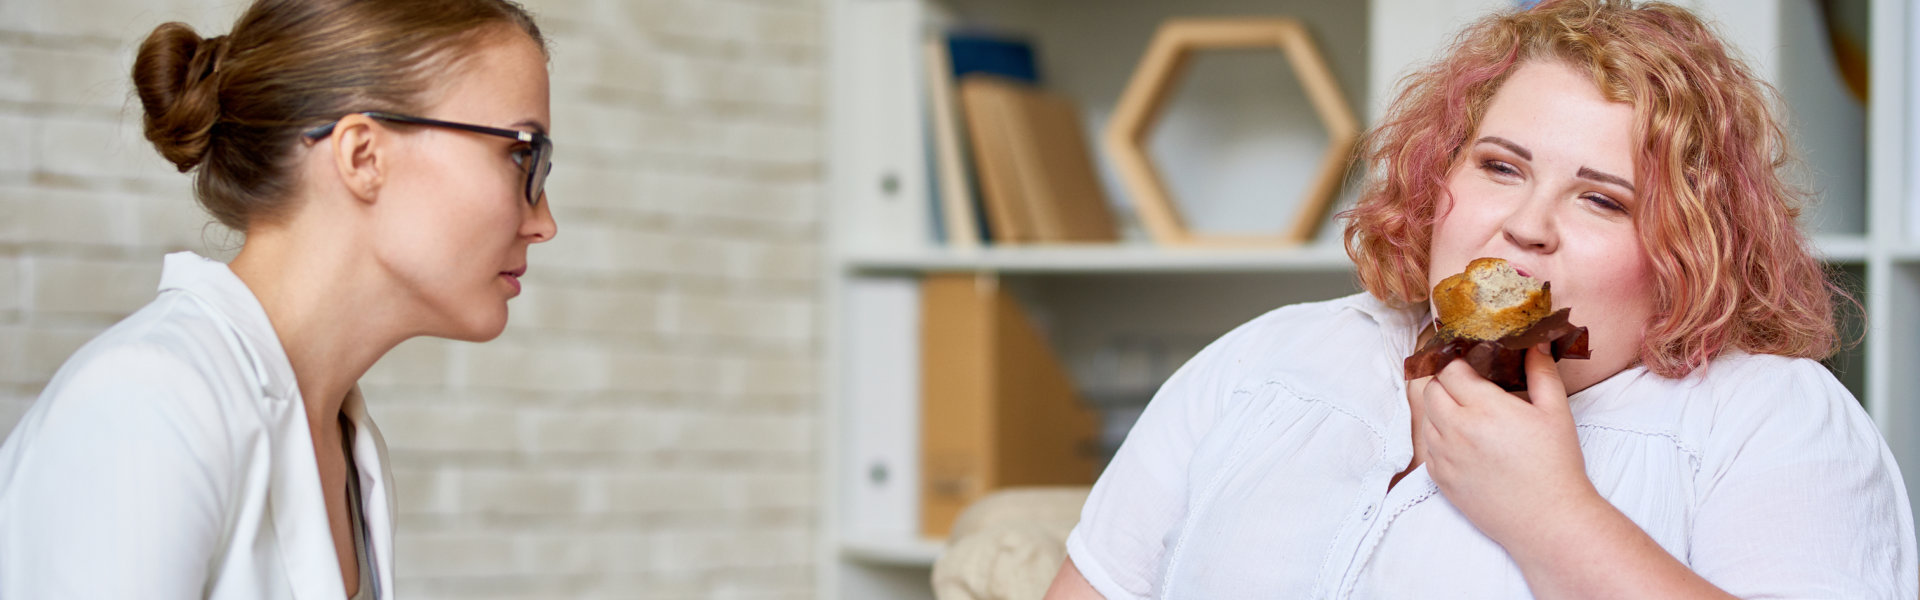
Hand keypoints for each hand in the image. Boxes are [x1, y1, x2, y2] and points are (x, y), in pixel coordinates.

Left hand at [1418, 344, 1601, 550]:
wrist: (1548, 520)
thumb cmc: (1555, 465)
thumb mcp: (1555, 412)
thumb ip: (1541, 371)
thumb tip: (1533, 341)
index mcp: (1484, 408)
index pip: (1450, 369)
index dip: (1459, 362)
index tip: (1472, 363)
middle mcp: (1456, 430)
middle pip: (1430, 390)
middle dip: (1446, 383)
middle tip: (1469, 387)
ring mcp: (1444, 457)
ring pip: (1425, 418)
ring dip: (1441, 410)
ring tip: (1468, 414)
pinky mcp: (1440, 480)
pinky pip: (1427, 448)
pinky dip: (1439, 439)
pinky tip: (1464, 442)